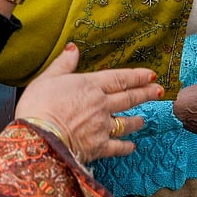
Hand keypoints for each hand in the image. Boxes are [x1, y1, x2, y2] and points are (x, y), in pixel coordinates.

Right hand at [14, 44, 161, 161]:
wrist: (38, 136)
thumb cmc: (38, 106)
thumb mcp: (47, 78)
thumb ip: (64, 64)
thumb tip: (74, 49)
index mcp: (90, 86)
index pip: (120, 78)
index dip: (137, 76)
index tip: (151, 75)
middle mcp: (101, 105)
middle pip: (129, 98)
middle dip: (146, 94)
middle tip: (159, 91)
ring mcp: (102, 126)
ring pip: (126, 122)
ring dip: (137, 121)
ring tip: (144, 120)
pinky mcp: (99, 146)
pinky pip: (118, 147)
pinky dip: (126, 147)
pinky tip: (132, 147)